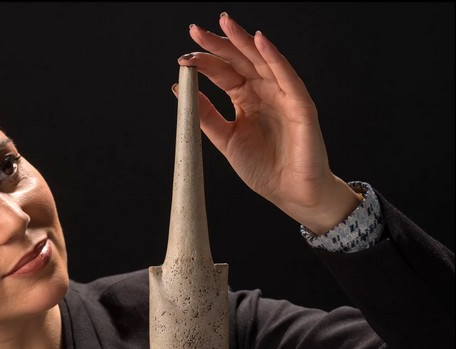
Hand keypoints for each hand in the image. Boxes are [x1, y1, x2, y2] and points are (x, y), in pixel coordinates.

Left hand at [176, 12, 361, 234]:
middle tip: (195, 30)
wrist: (290, 193)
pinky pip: (287, 77)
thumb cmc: (263, 168)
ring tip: (225, 24)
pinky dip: (274, 58)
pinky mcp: (300, 105)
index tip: (183, 57)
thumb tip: (180, 90)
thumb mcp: (226, 139)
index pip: (223, 72)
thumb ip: (206, 115)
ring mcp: (283, 95)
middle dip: (219, 43)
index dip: (205, 62)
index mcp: (246, 99)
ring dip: (244, 41)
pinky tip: (259, 41)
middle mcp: (264, 92)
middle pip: (240, 60)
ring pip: (262, 61)